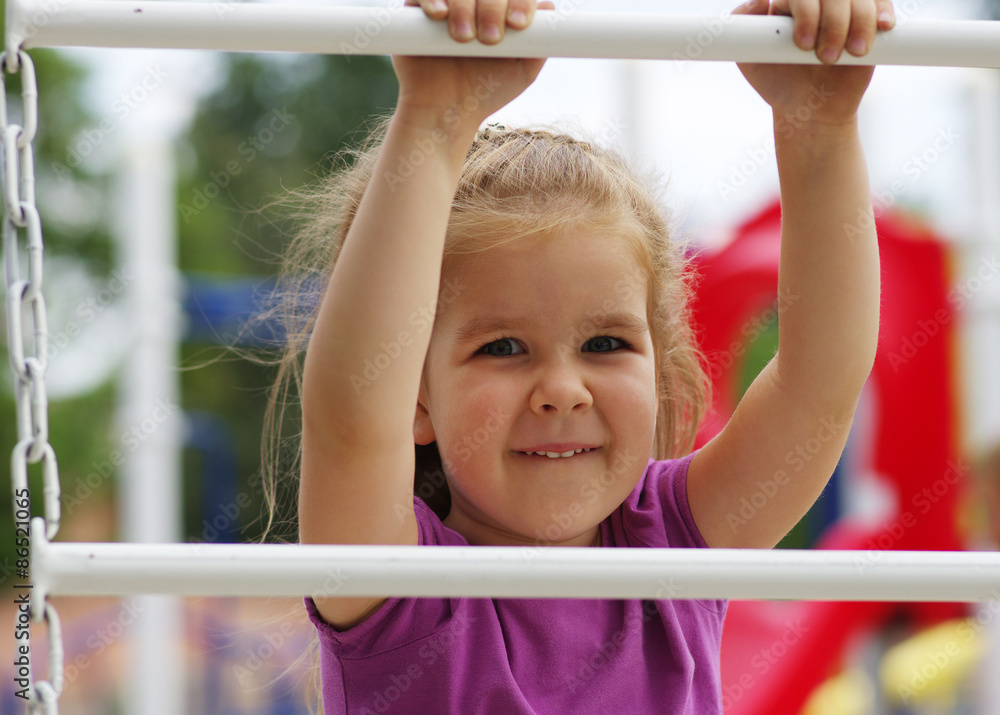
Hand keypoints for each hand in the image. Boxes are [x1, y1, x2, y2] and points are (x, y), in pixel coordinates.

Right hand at [393, 0, 554, 136]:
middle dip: (493, 8)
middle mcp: (473, 4)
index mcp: (498, 12)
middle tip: (490, 40)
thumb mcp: (522, 71)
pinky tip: (440, 15)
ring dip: (465, 7)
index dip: (520, 1)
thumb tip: (549, 7)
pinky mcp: (416, 12)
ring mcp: (446, 6)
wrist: (445, 112)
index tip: (519, 25)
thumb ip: (540, 42)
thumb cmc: (484, 93)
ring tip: (463, 39)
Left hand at [732, 0, 895, 129]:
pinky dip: (882, 12)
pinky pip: (881, 3)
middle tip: (824, 58)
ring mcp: (845, 10)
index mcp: (789, 4)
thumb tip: (759, 0)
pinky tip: (882, 27)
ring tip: (851, 53)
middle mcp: (818, 2)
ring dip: (858, 23)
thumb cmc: (779, 84)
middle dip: (832, 22)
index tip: (802, 45)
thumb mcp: (751, 62)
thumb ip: (742, 31)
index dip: (806, 11)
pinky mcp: (869, 21)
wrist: (810, 109)